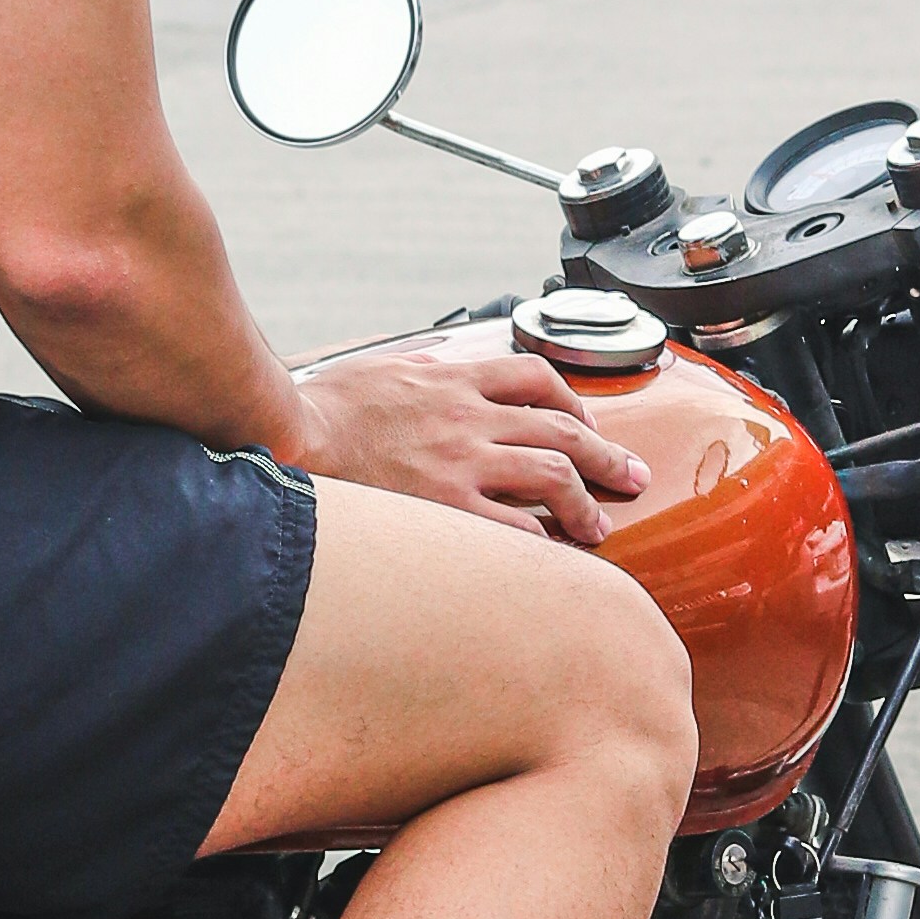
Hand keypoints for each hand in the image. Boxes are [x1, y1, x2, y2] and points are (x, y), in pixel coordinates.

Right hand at [279, 342, 653, 544]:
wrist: (288, 431)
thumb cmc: (320, 406)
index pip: (536, 377)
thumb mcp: (382, 366)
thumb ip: (421, 369)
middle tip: (632, 476)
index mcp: (454, 378)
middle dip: (608, 455)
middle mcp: (469, 416)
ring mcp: (461, 461)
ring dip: (587, 500)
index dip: (573, 401)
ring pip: (554, 475)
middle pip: (563, 430)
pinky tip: (555, 552)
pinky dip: (544, 539)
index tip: (584, 424)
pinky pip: (516, 526)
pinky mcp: (446, 504)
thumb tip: (436, 366)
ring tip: (600, 524)